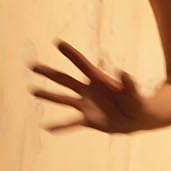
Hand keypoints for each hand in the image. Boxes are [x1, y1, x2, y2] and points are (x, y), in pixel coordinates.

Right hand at [29, 40, 145, 133]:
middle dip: (49, 73)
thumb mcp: (135, 94)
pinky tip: (47, 127)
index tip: (57, 42)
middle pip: (65, 79)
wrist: (137, 118)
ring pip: (63, 99)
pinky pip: (71, 123)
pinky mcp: (88, 120)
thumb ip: (130, 85)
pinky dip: (60, 126)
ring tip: (33, 90)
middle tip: (33, 65)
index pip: (82, 64)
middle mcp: (88, 90)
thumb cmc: (137, 101)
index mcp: (99, 79)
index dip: (71, 54)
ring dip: (48, 95)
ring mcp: (86, 105)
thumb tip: (125, 73)